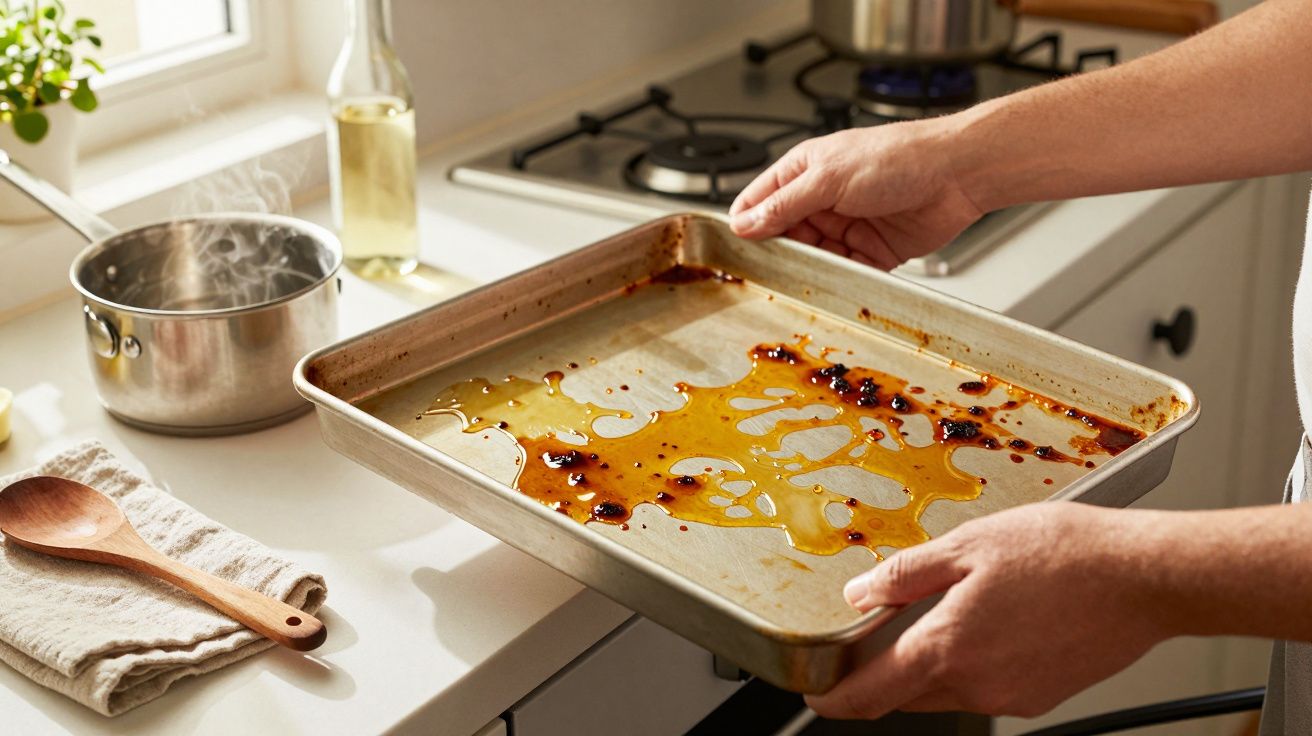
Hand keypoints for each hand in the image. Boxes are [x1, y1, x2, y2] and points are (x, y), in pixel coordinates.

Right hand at [728, 120, 985, 269]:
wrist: (957, 175)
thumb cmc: (899, 157)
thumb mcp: (829, 178)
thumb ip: (785, 204)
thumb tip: (746, 223)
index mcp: (805, 170)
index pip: (759, 200)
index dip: (745, 223)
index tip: (733, 248)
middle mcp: (823, 198)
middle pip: (784, 235)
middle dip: (778, 253)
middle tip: (768, 271)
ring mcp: (846, 225)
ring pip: (813, 257)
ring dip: (810, 268)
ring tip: (805, 277)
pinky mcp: (870, 251)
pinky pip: (845, 272)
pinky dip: (840, 280)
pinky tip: (836, 284)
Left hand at [807, 503, 1169, 718]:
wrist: (1145, 577)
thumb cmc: (1066, 554)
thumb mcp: (969, 544)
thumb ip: (905, 575)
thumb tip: (859, 595)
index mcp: (949, 649)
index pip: (871, 693)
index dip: (835, 697)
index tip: (816, 691)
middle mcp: (979, 686)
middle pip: (907, 693)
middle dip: (883, 671)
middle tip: (874, 634)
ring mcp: (1013, 696)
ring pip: (947, 690)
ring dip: (931, 663)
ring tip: (945, 610)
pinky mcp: (1042, 695)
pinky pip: (987, 686)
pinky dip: (971, 662)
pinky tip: (990, 620)